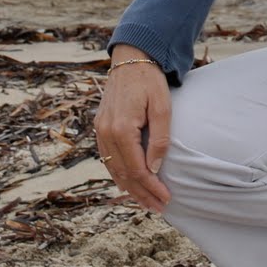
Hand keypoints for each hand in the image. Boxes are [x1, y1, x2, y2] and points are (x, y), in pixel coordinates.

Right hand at [94, 45, 172, 212]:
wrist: (131, 59)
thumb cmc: (150, 81)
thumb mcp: (162, 107)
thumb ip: (159, 139)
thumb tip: (155, 169)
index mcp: (121, 129)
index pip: (136, 169)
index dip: (151, 187)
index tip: (166, 199)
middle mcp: (105, 133)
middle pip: (123, 174)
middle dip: (141, 194)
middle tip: (159, 207)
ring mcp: (100, 131)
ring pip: (113, 169)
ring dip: (130, 188)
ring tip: (147, 201)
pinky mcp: (100, 128)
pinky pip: (108, 159)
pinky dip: (119, 174)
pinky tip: (130, 183)